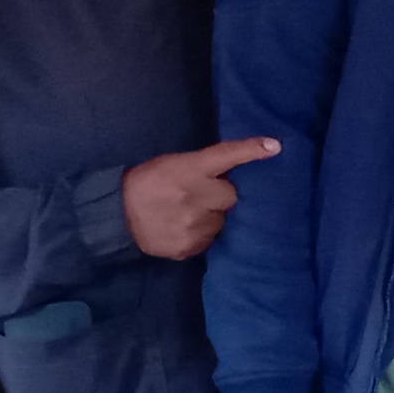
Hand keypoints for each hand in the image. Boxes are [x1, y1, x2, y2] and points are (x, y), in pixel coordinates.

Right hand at [121, 138, 279, 261]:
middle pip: (231, 196)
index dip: (251, 150)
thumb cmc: (147, 183)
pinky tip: (183, 228)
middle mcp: (197, 196)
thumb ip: (201, 168)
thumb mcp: (171, 165)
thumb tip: (230, 175)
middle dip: (220, 195)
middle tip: (199, 195)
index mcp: (191, 170)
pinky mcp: (191, 246)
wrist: (118, 215)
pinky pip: (210, 240)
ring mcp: (195, 224)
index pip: (226, 156)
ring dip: (211, 216)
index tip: (275, 146)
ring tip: (186, 214)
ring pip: (221, 220)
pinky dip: (201, 234)